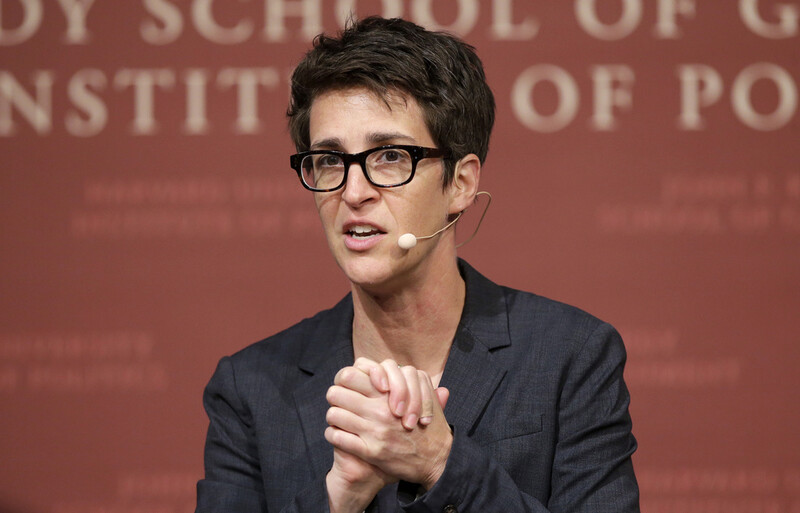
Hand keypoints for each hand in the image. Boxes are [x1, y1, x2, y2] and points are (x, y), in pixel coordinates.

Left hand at [326, 359, 452, 489]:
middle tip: (339, 400)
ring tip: (339, 418)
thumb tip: (390, 369)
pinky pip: (337, 437)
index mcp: (390, 394)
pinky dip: (333, 435)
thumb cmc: (429, 426)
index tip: (350, 385)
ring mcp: (374, 431)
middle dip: (336, 395)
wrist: (436, 461)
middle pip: (336, 393)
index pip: (350, 374)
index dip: (346, 378)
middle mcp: (380, 410)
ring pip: (333, 414)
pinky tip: (339, 434)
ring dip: (334, 416)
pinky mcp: (369, 451)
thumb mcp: (425, 395)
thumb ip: (410, 380)